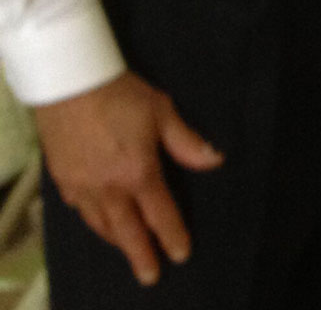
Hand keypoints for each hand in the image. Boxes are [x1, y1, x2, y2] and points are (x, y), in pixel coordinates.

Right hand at [33, 71, 222, 285]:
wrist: (70, 85)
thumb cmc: (122, 95)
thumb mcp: (162, 112)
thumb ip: (187, 142)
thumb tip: (215, 161)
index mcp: (137, 173)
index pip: (160, 212)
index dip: (172, 234)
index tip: (181, 254)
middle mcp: (108, 188)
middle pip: (127, 231)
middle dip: (141, 255)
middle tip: (150, 276)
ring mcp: (82, 188)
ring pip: (101, 225)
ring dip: (117, 241)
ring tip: (128, 250)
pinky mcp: (63, 181)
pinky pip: (81, 211)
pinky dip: (94, 222)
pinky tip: (99, 222)